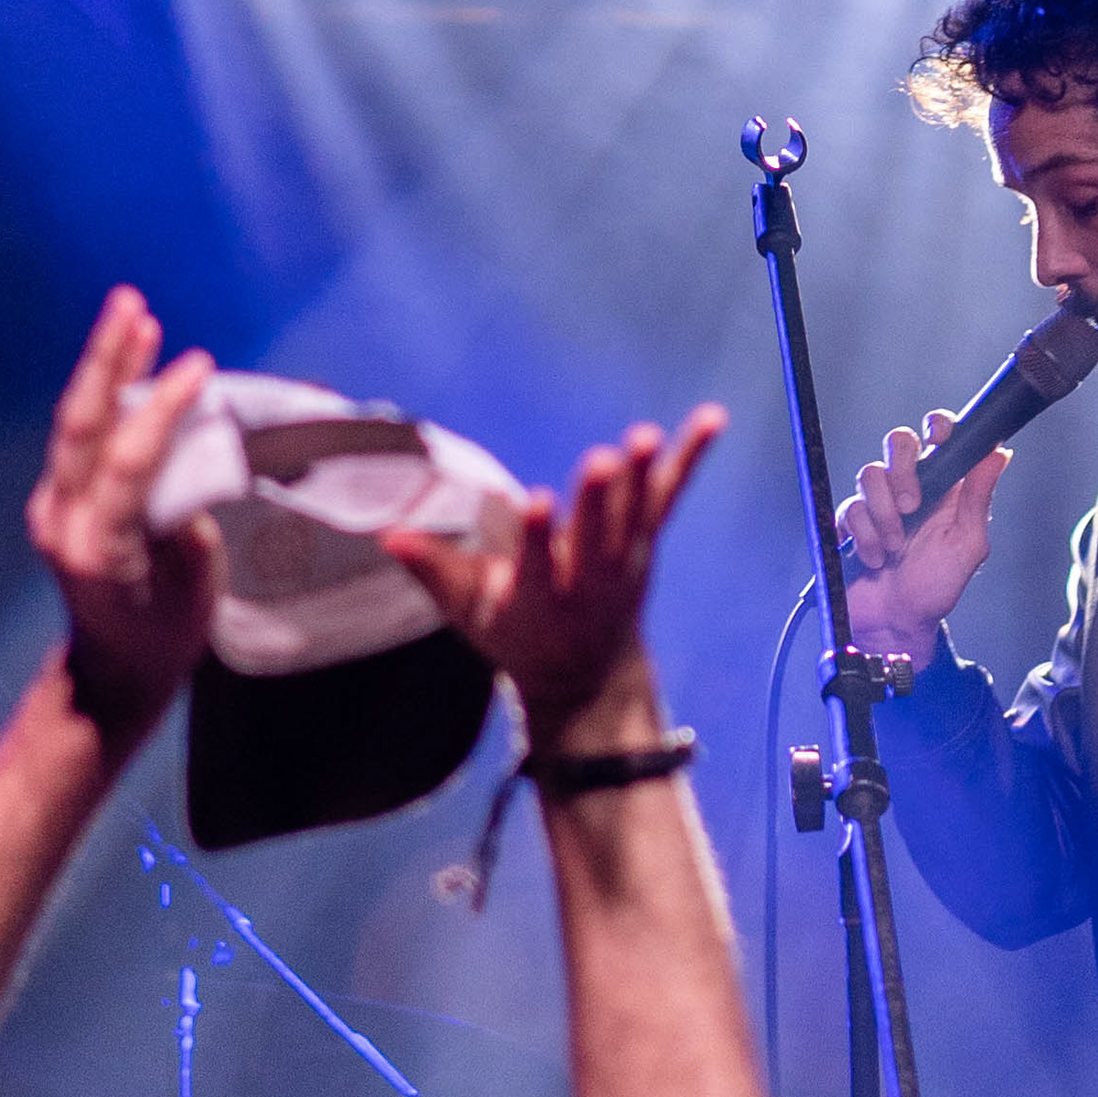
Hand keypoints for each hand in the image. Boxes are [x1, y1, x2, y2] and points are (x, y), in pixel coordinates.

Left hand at [26, 287, 219, 738]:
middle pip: (82, 425)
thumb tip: (189, 455)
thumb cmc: (162, 638)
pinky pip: (82, 440)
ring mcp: (53, 509)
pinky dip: (107, 398)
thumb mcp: (194, 583)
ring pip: (76, 424)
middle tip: (133, 306)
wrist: (108, 674)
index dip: (165, 408)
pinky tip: (131, 366)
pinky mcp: (58, 502)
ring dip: (105, 368)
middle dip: (108, 361)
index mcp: (99, 548)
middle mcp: (63, 520)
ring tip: (133, 316)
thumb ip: (186, 515)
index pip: (130, 461)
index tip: (203, 367)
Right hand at [387, 407, 723, 754]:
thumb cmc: (518, 638)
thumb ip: (433, 572)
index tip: (534, 502)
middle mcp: (587, 581)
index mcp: (539, 600)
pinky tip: (711, 419)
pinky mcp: (644, 541)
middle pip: (594, 538)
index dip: (536, 536)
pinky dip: (689, 457)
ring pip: (634, 515)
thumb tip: (385, 534)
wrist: (589, 677)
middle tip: (600, 462)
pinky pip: (668, 496)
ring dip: (642, 475)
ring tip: (647, 437)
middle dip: (597, 502)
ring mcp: (623, 560)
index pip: (536, 566)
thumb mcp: (472, 616)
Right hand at [839, 420, 1009, 665]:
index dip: (937, 425)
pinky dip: (864, 536)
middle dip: (902, 470)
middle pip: (898, 441)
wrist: (896, 623)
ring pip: (870, 474)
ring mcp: (878, 502)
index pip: (940, 436)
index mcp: (945, 485)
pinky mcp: (851, 521)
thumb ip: (979, 498)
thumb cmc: (937, 587)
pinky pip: (849, 508)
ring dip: (883, 515)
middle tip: (911, 505)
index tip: (938, 437)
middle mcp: (910, 486)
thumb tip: (1000, 452)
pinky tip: (876, 559)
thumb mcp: (968, 545)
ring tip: (894, 548)